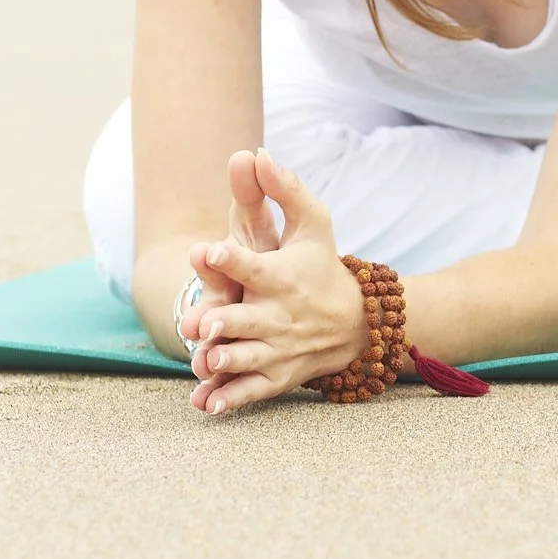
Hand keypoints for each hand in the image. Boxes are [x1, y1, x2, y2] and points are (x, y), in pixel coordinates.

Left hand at [182, 149, 365, 413]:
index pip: (253, 265)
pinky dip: (230, 400)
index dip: (229, 258)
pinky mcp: (277, 376)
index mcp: (281, 276)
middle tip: (200, 322)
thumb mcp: (313, 222)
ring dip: (226, 361)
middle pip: (247, 320)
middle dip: (224, 321)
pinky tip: (205, 406)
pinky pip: (252, 391)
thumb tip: (255, 152)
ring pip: (248, 359)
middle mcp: (279, 315)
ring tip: (204, 360)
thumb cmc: (322, 264)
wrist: (356, 322)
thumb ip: (283, 190)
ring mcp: (278, 349)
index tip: (206, 250)